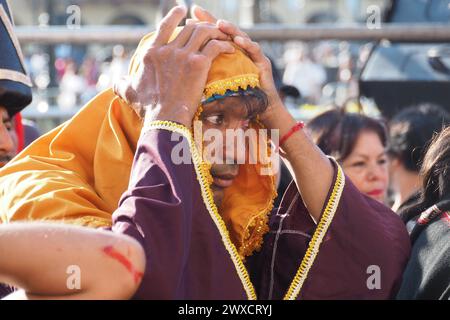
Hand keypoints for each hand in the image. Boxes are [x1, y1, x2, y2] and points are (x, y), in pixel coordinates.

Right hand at [114, 6, 234, 126]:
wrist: (165, 119)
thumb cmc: (148, 108)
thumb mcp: (129, 92)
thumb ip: (122, 84)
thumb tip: (115, 82)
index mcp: (151, 53)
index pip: (164, 26)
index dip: (175, 15)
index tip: (182, 9)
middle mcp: (167, 50)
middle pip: (189, 28)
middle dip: (202, 25)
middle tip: (210, 29)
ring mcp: (183, 56)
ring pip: (204, 33)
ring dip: (215, 32)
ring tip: (223, 37)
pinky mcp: (198, 64)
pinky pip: (215, 46)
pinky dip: (224, 45)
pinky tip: (230, 50)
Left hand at [191, 6, 284, 127]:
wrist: (258, 112)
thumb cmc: (235, 105)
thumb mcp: (216, 90)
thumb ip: (202, 80)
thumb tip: (179, 77)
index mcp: (226, 56)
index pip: (212, 37)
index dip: (201, 26)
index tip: (189, 17)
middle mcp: (238, 52)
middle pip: (225, 32)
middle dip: (213, 21)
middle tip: (201, 12)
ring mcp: (251, 56)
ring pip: (241, 37)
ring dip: (230, 30)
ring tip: (220, 24)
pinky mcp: (263, 63)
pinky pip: (255, 50)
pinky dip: (247, 44)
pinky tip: (237, 41)